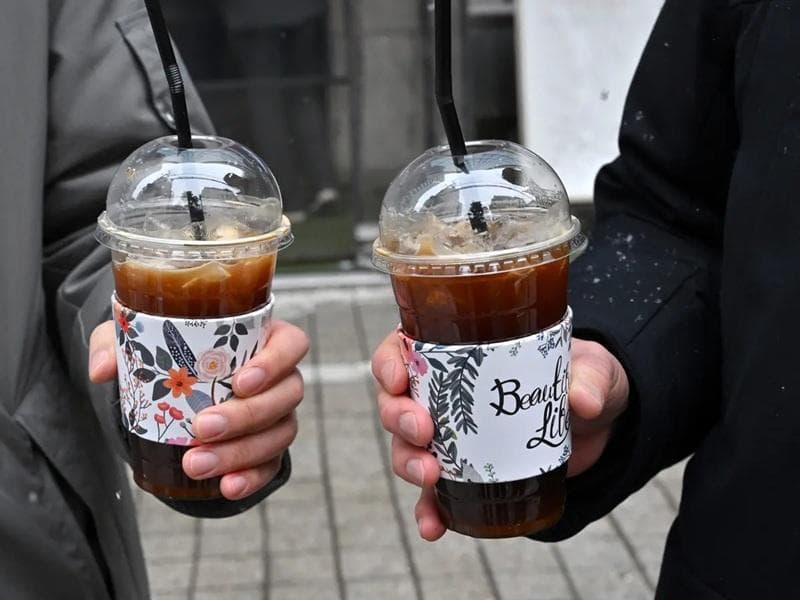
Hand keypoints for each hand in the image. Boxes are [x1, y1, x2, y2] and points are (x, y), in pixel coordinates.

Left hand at [89, 320, 308, 500]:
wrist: (172, 393)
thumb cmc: (169, 353)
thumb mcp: (139, 339)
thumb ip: (116, 344)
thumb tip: (104, 370)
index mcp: (264, 339)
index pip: (292, 345)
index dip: (275, 363)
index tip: (240, 382)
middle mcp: (279, 378)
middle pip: (287, 394)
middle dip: (247, 415)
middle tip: (203, 427)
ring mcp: (277, 415)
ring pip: (280, 433)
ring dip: (242, 452)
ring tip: (196, 464)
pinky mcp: (267, 448)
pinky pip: (271, 465)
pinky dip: (252, 478)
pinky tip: (225, 487)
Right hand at [371, 334, 629, 540]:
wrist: (598, 422)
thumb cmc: (580, 377)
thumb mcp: (591, 368)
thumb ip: (588, 379)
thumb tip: (582, 402)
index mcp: (459, 352)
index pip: (405, 349)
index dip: (390, 362)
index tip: (399, 377)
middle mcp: (443, 393)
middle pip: (396, 402)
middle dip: (398, 417)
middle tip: (423, 429)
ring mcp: (451, 437)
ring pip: (407, 448)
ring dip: (409, 462)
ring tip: (430, 475)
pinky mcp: (467, 474)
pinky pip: (436, 495)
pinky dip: (429, 510)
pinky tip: (433, 526)